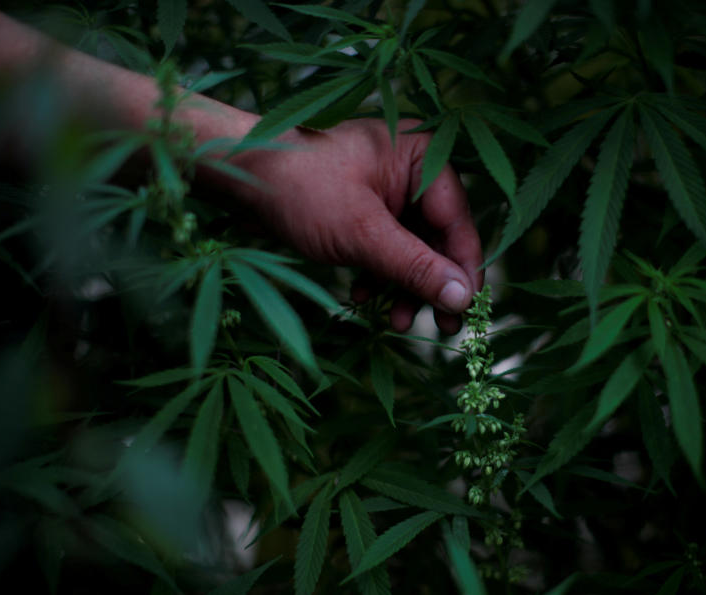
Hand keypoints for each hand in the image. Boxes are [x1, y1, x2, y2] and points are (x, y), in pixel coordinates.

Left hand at [225, 117, 482, 334]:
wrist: (239, 176)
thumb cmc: (300, 189)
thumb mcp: (362, 233)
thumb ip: (415, 266)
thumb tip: (463, 299)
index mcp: (423, 155)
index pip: (458, 221)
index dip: (464, 269)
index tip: (467, 312)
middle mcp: (412, 169)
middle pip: (440, 238)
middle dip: (433, 284)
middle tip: (442, 327)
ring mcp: (388, 190)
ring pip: (414, 248)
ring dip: (407, 287)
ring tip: (398, 322)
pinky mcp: (367, 209)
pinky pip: (388, 247)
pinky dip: (381, 275)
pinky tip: (366, 297)